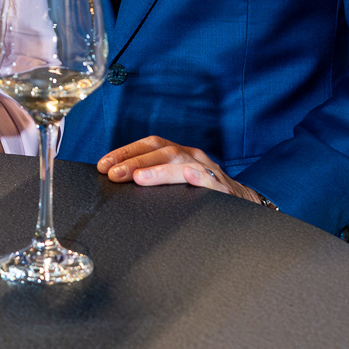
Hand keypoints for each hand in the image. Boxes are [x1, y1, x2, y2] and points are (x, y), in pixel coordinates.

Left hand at [97, 136, 265, 203]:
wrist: (245, 204)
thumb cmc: (201, 195)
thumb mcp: (176, 183)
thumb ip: (153, 181)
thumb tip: (117, 184)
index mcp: (179, 154)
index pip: (150, 145)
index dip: (126, 152)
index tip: (103, 165)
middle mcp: (192, 157)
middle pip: (161, 151)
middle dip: (134, 161)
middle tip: (113, 174)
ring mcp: (208, 171)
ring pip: (182, 163)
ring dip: (158, 169)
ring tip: (139, 177)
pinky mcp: (222, 189)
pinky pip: (210, 180)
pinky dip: (198, 177)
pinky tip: (187, 178)